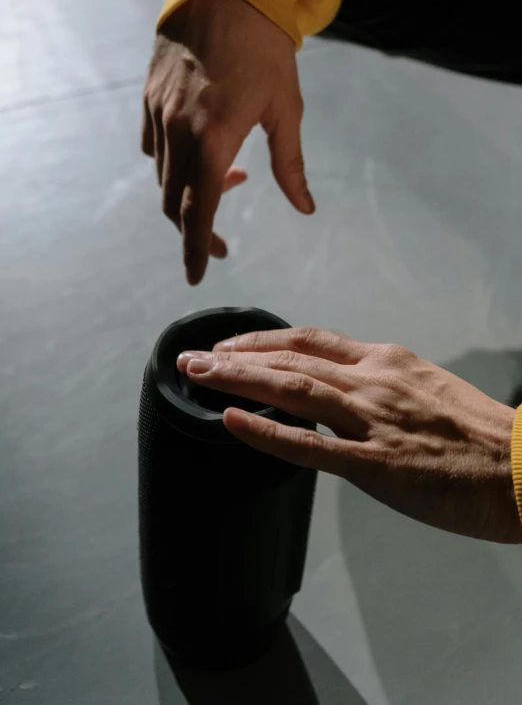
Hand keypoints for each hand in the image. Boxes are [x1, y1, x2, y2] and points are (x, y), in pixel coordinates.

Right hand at [141, 0, 313, 284]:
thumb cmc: (263, 50)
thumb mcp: (285, 108)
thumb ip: (291, 165)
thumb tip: (305, 208)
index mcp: (213, 140)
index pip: (198, 211)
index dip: (196, 249)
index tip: (197, 277)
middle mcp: (177, 133)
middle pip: (174, 203)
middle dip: (194, 229)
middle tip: (222, 240)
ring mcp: (157, 116)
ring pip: (163, 178)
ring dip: (190, 193)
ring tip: (231, 177)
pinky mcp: (148, 101)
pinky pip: (152, 150)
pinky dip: (173, 165)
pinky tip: (199, 152)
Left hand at [177, 328, 520, 542]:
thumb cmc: (476, 432)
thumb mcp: (424, 385)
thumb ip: (376, 382)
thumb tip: (334, 387)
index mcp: (385, 361)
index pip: (309, 340)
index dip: (262, 340)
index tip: (229, 345)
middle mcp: (373, 381)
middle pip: (290, 358)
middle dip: (235, 356)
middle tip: (193, 358)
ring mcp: (373, 421)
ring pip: (292, 390)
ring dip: (238, 380)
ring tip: (198, 375)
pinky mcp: (378, 464)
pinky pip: (311, 446)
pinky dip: (267, 432)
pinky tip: (232, 421)